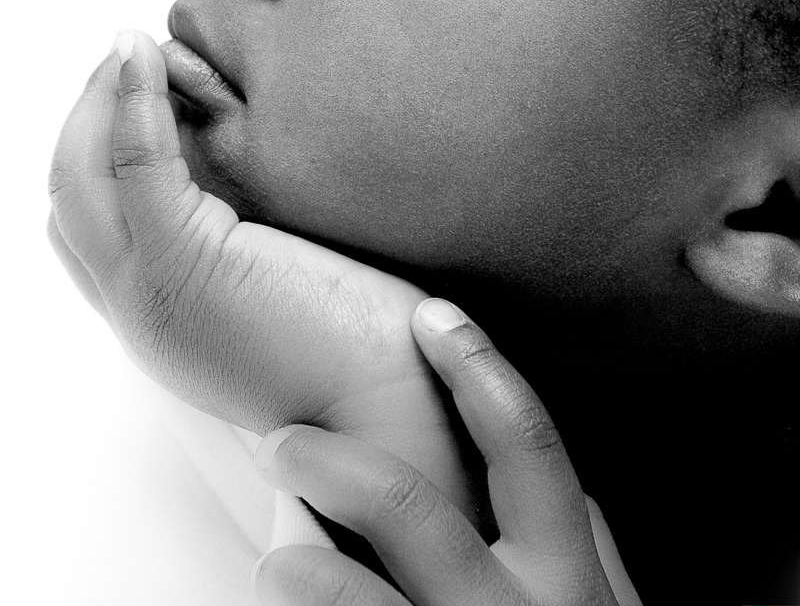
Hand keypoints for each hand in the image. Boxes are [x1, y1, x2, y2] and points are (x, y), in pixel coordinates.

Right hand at [48, 32, 481, 524]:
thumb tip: (243, 149)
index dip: (104, 149)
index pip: (93, 224)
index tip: (145, 88)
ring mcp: (152, 293)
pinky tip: (149, 56)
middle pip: (69, 196)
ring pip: (79, 178)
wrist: (401, 407)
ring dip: (101, 100)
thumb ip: (248, 223)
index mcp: (165, 315)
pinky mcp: (184, 267)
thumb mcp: (288, 270)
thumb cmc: (372, 342)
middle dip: (88, 116)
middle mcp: (142, 310)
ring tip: (133, 47)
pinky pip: (134, 165)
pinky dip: (134, 100)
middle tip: (127, 56)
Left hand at [251, 298, 642, 605]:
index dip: (477, 366)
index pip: (526, 442)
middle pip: (408, 506)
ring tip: (274, 549)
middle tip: (280, 440)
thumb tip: (563, 478)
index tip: (428, 314)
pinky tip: (286, 605)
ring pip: (343, 597)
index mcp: (566, 578)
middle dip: (333, 459)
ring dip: (290, 564)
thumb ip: (577, 546)